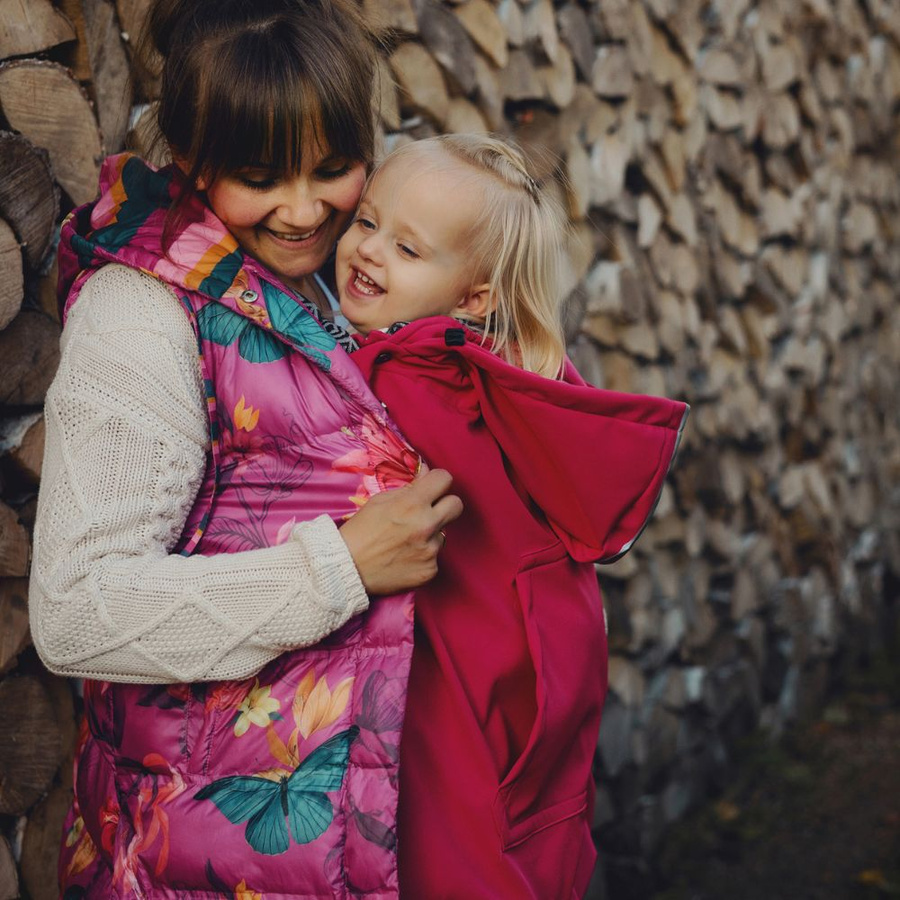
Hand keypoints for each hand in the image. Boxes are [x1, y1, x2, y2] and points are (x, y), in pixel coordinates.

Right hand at [339, 469, 462, 594]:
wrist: (345, 568)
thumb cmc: (360, 531)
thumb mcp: (380, 501)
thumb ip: (409, 488)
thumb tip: (427, 474)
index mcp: (412, 503)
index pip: (444, 479)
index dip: (438, 481)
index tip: (432, 487)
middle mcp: (426, 525)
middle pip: (457, 505)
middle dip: (445, 504)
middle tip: (430, 511)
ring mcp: (430, 550)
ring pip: (443, 534)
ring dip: (430, 535)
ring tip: (406, 542)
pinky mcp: (430, 571)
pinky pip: (435, 558)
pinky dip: (423, 557)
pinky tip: (405, 559)